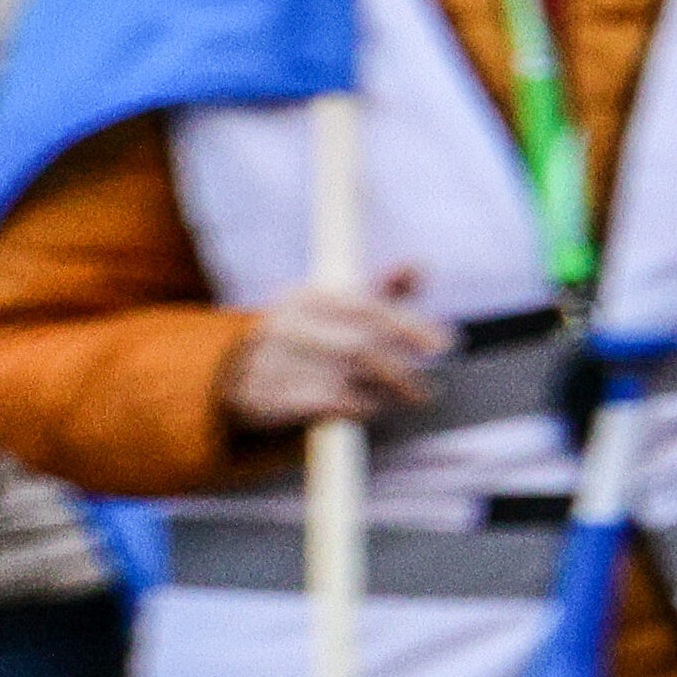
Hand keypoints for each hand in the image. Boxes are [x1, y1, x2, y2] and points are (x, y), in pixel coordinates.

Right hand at [216, 286, 441, 436]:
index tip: (445, 344)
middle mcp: (286, 324)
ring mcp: (268, 360)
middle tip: (426, 391)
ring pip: (342, 381)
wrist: (231, 369)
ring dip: (380, 394)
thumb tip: (420, 266)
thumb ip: (384, 291)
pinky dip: (352, 409)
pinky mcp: (260, 395)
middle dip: (401, 372)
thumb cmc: (307, 335)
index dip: (410, 326)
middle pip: (360, 349)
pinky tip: (366, 408)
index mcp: (308, 296)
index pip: (368, 308)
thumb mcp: (340, 306)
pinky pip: (318, 406)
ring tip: (401, 400)